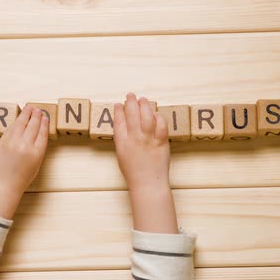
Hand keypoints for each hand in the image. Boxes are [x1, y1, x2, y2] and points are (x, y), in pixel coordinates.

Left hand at [0, 106, 48, 218]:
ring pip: (21, 123)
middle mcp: (26, 145)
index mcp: (37, 152)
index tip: (45, 117)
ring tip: (29, 108)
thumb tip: (38, 133)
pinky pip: (11, 128)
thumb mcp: (36, 164)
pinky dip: (16, 122)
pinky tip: (19, 119)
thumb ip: (38, 148)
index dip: (44, 123)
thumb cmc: (21, 177)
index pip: (42, 133)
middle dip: (36, 116)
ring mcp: (13, 143)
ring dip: (26, 114)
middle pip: (33, 126)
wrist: (5, 183)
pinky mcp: (2, 142)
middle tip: (38, 110)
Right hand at [114, 93, 177, 232]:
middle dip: (130, 102)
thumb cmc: (133, 173)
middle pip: (132, 115)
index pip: (118, 121)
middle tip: (130, 95)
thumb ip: (122, 140)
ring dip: (144, 105)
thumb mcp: (121, 155)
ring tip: (143, 99)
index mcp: (122, 143)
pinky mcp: (161, 143)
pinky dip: (158, 117)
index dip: (118, 111)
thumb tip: (124, 126)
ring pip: (146, 116)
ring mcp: (148, 140)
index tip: (118, 104)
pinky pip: (161, 125)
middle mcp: (134, 139)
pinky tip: (156, 113)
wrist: (147, 183)